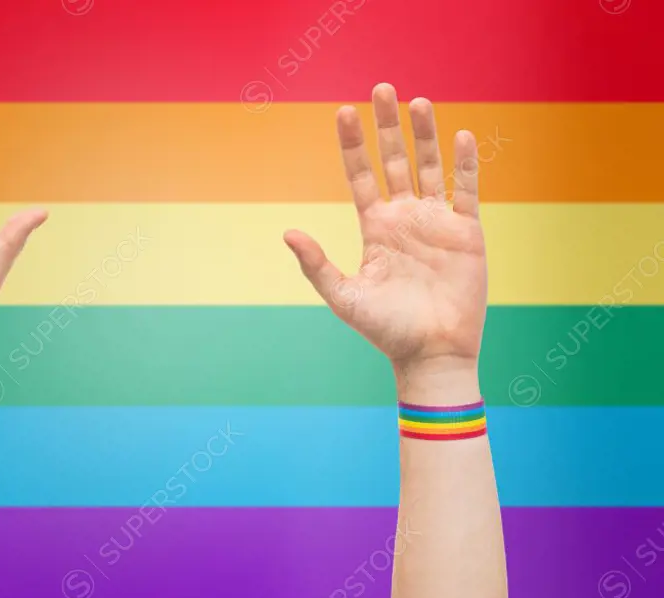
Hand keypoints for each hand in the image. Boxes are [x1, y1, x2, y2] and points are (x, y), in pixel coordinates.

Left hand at [284, 84, 485, 378]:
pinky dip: (463, 165)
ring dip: (424, 135)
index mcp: (375, 227)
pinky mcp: (467, 233)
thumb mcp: (343, 296)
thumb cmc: (385, 329)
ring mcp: (436, 222)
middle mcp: (404, 217)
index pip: (361, 175)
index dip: (352, 144)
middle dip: (387, 125)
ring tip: (418, 100)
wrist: (431, 354)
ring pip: (429, 167)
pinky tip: (458, 136)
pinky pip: (466, 191)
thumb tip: (286, 231)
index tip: (342, 112)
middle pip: (394, 160)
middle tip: (381, 88)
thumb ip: (316, 264)